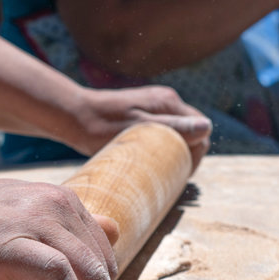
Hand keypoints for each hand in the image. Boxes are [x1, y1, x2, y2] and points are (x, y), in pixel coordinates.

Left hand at [71, 86, 211, 171]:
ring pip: (177, 133)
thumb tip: (207, 128)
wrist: (72, 116)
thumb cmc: (100, 126)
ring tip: (162, 174)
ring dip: (175, 152)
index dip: (196, 155)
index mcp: (168, 102)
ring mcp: (153, 106)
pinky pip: (163, 133)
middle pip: (191, 132)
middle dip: (188, 155)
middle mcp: (164, 100)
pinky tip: (152, 162)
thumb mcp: (137, 130)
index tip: (180, 175)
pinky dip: (163, 147)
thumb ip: (172, 127)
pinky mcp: (142, 115)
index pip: (201, 129)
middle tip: (171, 178)